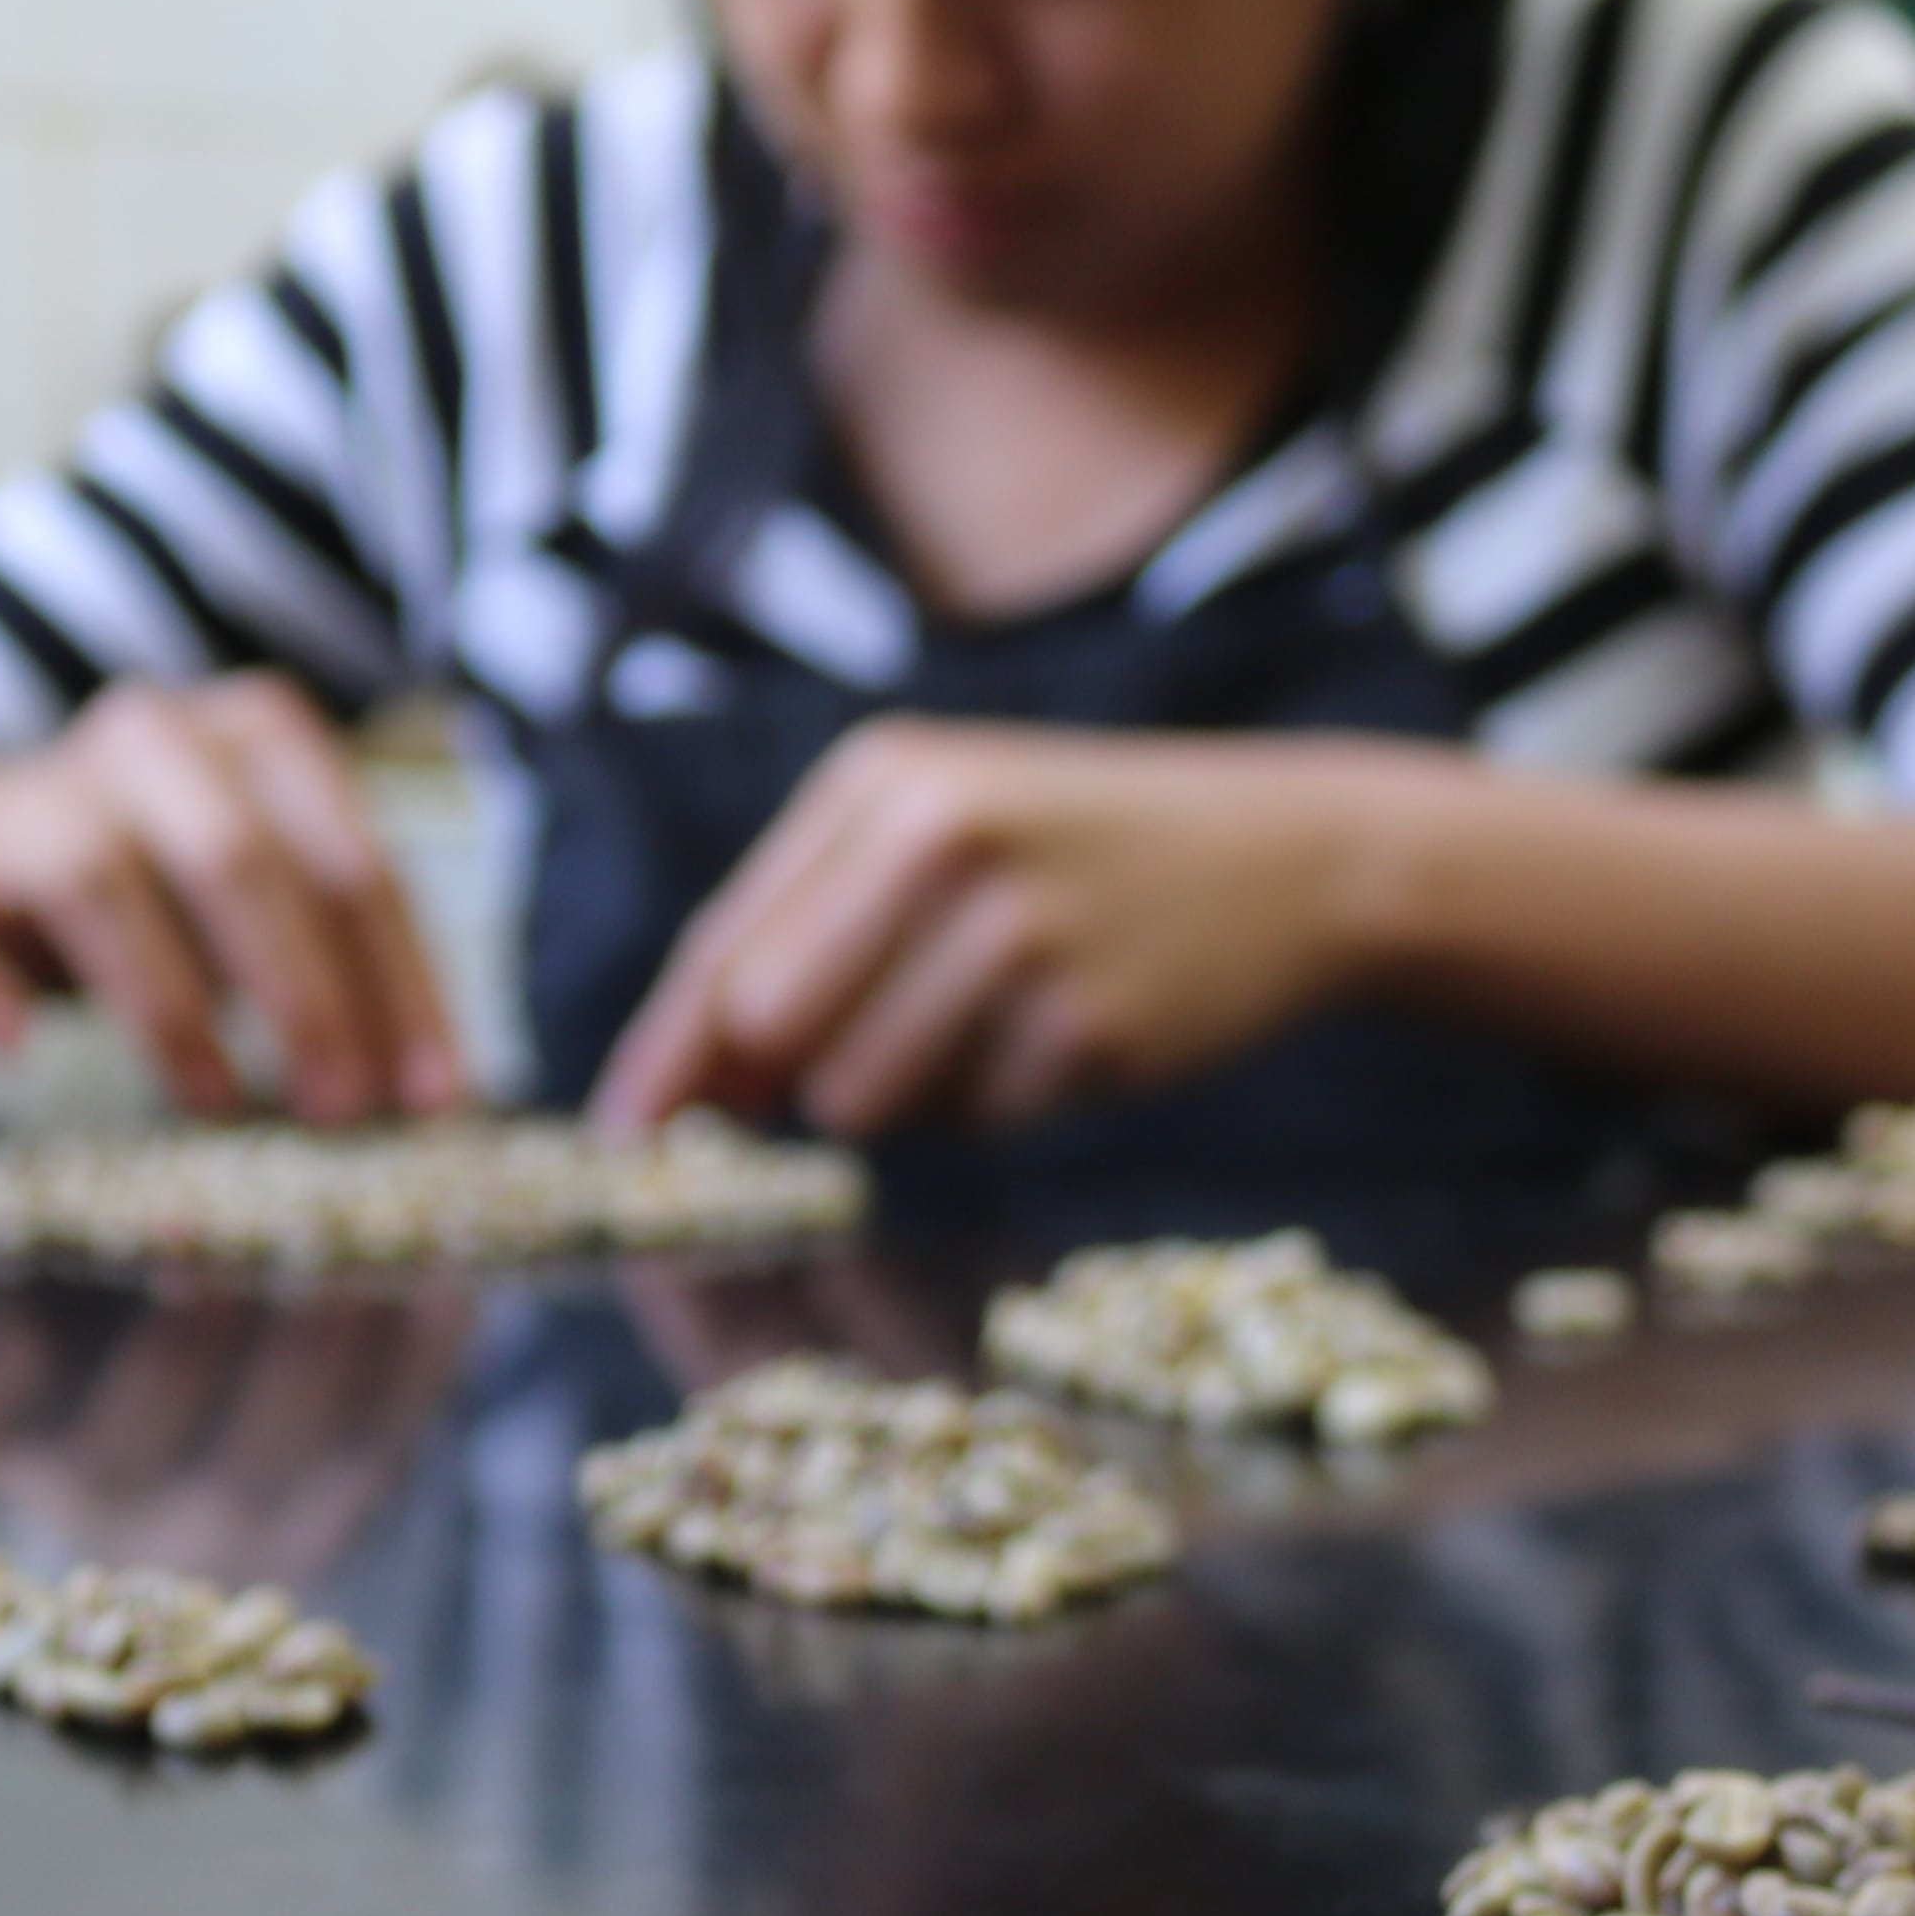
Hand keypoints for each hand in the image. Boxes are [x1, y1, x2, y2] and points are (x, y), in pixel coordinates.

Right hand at [0, 678, 470, 1123]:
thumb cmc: (114, 902)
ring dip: (166, 1001)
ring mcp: (14, 801)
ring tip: (215, 1103)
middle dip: (303, 990)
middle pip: (235, 853)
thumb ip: (325, 963)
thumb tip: (429, 1094)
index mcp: (248, 738)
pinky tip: (11, 1046)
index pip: (350, 858)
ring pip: (94, 874)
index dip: (402, 983)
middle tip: (340, 1109)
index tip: (434, 1098)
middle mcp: (141, 741)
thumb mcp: (236, 910)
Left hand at [592, 720, 1407, 1137]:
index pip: (727, 945)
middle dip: (783, 1076)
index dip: (667, 1053)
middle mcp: (942, 844)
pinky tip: (1060, 1029)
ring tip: (984, 1017)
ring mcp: (1019, 938)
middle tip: (838, 1066)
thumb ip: (809, 929)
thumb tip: (691, 1081)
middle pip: (771, 1028)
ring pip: (863, 1096)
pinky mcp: (1087, 1027)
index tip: (626, 1133)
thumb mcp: (941, 828)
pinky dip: (995, 1101)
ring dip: (898, 1094)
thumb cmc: (1077, 848)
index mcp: (886, 782)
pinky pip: (972, 1121)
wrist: (1288, 857)